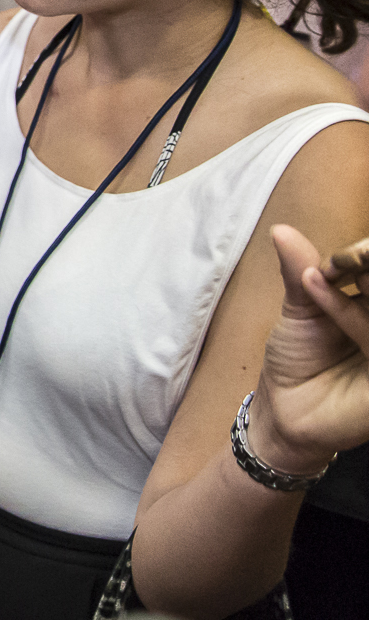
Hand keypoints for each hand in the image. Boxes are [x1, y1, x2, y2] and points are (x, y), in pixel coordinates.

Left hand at [254, 225, 368, 469]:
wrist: (287, 411)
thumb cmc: (300, 360)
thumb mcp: (301, 309)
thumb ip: (299, 271)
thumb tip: (281, 230)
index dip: (366, 253)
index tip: (341, 252)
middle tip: (350, 254)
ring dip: (366, 277)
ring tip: (335, 265)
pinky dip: (343, 308)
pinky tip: (315, 283)